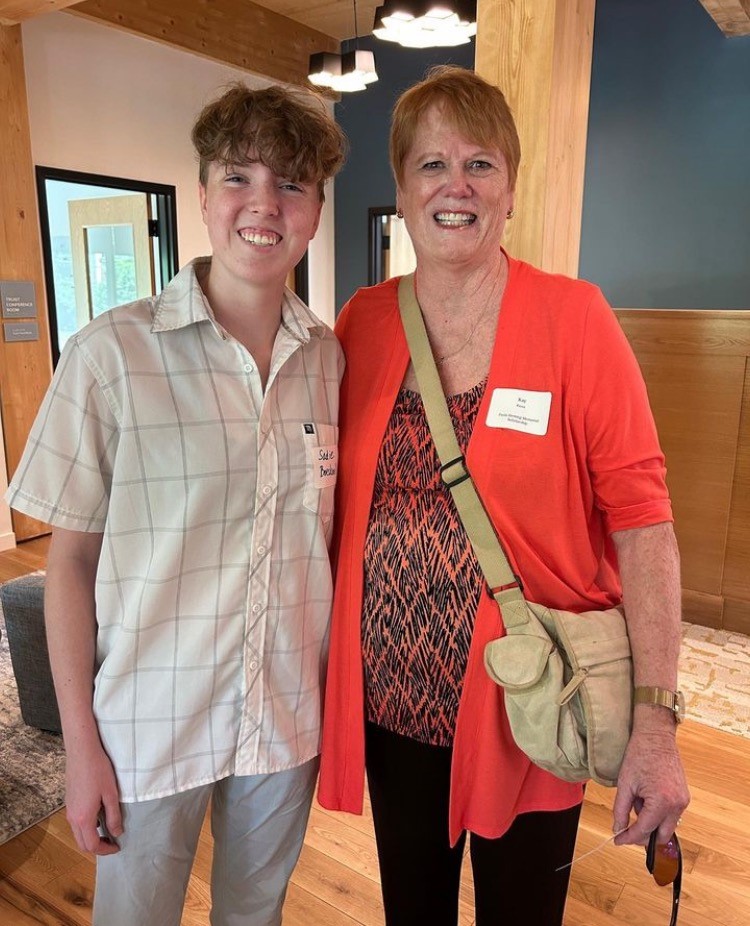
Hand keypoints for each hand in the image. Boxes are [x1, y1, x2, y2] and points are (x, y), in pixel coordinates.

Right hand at [65, 740, 122, 855]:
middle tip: (112, 842)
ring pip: (77, 834)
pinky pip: (76, 823)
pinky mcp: (69, 802)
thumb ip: (114, 816)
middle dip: (97, 847)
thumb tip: (117, 833)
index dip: (105, 850)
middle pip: (82, 843)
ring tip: (107, 830)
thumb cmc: (98, 771)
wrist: (82, 752)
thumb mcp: (111, 794)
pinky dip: (86, 827)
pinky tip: (98, 816)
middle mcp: (72, 818)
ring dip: (91, 837)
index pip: (92, 844)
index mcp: (83, 818)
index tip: (117, 846)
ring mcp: (69, 810)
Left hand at [612, 727, 689, 846]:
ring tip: (636, 800)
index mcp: (662, 802)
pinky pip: (670, 815)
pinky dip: (657, 813)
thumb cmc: (639, 755)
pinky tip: (645, 797)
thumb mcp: (625, 784)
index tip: (617, 841)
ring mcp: (683, 802)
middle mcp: (677, 805)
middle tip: (625, 830)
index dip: (629, 838)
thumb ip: (620, 810)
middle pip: (661, 836)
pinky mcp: (684, 797)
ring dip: (650, 822)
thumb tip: (618, 829)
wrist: (656, 737)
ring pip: (666, 826)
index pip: (644, 830)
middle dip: (642, 836)